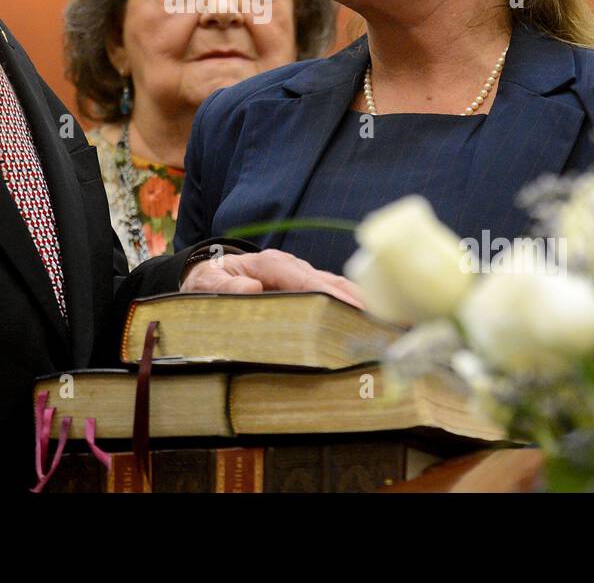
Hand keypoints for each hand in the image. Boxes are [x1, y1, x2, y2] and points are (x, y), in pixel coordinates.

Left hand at [180, 247, 365, 309]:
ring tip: (388, 328)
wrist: (205, 277)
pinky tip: (373, 327)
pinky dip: (354, 310)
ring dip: (361, 307)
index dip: (329, 294)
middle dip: (355, 302)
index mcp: (269, 265)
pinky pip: (334, 298)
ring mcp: (301, 277)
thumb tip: (250, 288)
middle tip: (383, 324)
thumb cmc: (207, 283)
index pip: (305, 279)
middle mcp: (290, 267)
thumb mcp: (206, 285)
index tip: (352, 309)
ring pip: (336, 290)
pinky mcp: (306, 290)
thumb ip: (224, 286)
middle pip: (329, 284)